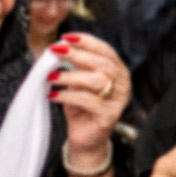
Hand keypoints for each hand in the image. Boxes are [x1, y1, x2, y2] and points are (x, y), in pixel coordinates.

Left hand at [48, 32, 129, 172]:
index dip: (87, 42)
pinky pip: (88, 101)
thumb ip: (76, 65)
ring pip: (96, 81)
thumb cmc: (81, 107)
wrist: (85, 139)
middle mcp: (123, 84)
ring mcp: (119, 101)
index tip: (66, 37)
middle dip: (77, 54)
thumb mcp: (78, 82)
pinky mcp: (109, 116)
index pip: (106, 51)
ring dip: (70, 76)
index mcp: (119, 72)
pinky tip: (53, 95)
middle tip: (55, 51)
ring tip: (51, 76)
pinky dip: (68, 95)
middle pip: (103, 63)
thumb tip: (61, 46)